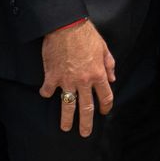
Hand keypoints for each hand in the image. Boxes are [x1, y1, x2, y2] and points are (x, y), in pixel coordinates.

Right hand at [38, 20, 115, 136]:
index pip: (105, 96)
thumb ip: (109, 65)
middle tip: (85, 133)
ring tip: (65, 127)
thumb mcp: (104, 49)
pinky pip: (48, 91)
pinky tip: (46, 93)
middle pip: (86, 107)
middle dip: (86, 122)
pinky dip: (46, 93)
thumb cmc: (87, 35)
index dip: (106, 106)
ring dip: (66, 118)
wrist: (66, 27)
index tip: (104, 112)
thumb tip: (112, 78)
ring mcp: (67, 81)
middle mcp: (84, 81)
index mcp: (98, 74)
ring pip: (67, 105)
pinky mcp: (51, 77)